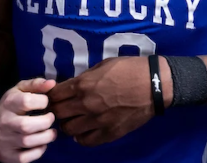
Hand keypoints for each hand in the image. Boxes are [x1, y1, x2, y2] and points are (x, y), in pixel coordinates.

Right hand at [0, 78, 57, 162]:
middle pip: (26, 125)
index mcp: (8, 103)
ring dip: (46, 137)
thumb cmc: (9, 106)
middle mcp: (4, 122)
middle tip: (51, 118)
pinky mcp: (6, 156)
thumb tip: (52, 83)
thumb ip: (36, 84)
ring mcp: (4, 141)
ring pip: (27, 142)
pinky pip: (25, 158)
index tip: (46, 102)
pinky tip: (41, 143)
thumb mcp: (19, 90)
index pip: (26, 101)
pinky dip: (38, 151)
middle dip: (46, 122)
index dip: (42, 101)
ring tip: (50, 132)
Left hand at [48, 56, 168, 146]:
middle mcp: (86, 104)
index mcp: (83, 84)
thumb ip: (86, 77)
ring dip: (69, 124)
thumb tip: (73, 86)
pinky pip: (86, 141)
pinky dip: (82, 137)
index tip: (55, 96)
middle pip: (58, 113)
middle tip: (63, 108)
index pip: (55, 95)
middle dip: (57, 110)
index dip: (52, 95)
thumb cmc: (130, 69)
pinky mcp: (109, 133)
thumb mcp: (104, 64)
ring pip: (69, 129)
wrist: (154, 85)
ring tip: (75, 119)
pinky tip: (85, 131)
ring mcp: (97, 121)